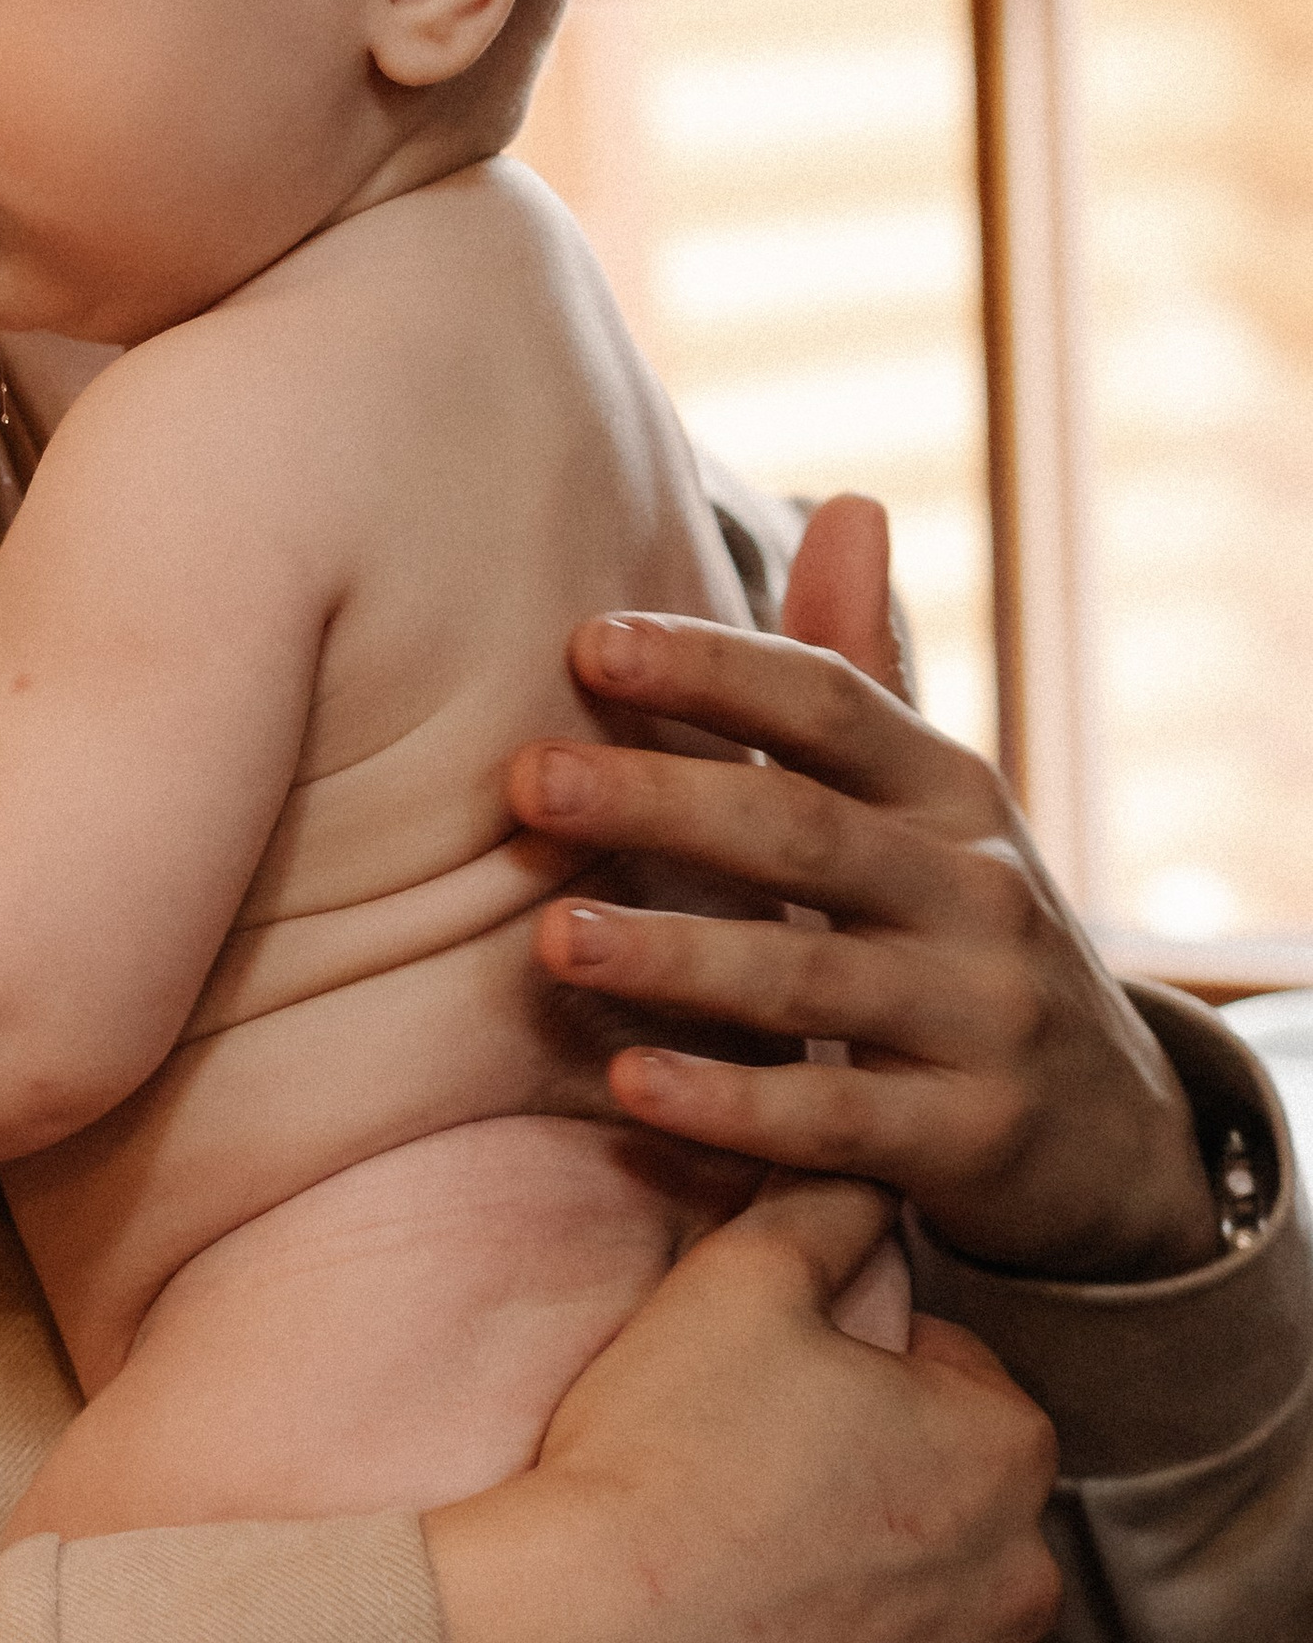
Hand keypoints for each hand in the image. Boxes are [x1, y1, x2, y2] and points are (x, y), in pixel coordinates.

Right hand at [428, 1177, 1060, 1642]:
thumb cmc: (658, 1456)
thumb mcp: (736, 1283)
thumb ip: (824, 1207)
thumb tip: (864, 1170)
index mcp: (1002, 1450)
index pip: (954, 1379)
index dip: (854, 1372)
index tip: (768, 1389)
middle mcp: (1018, 1587)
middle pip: (948, 1508)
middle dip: (870, 1489)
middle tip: (740, 1480)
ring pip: (919, 1627)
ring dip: (852, 1602)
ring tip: (728, 1579)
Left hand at [512, 495, 1211, 1281]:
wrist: (1113, 1139)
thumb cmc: (962, 938)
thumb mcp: (933, 808)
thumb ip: (863, 673)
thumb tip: (844, 502)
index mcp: (950, 791)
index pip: (829, 703)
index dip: (713, 668)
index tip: (586, 640)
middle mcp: (977, 890)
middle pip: (804, 830)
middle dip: (662, 799)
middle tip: (528, 781)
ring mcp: (982, 1018)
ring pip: (812, 977)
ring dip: (677, 955)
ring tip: (552, 939)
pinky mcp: (971, 1141)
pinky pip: (837, 1119)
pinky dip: (735, 1103)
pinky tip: (632, 1083)